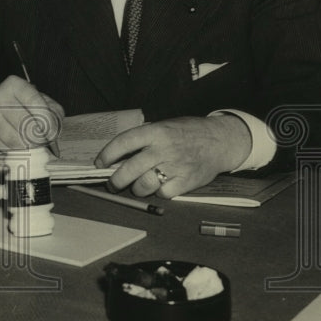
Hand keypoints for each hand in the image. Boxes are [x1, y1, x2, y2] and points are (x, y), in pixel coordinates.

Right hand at [0, 75, 63, 151]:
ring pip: (15, 139)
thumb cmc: (21, 104)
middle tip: (44, 140)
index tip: (53, 132)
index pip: (35, 102)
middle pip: (24, 124)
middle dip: (39, 137)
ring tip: (32, 142)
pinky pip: (5, 147)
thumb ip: (52, 112)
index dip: (47, 120)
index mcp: (15, 85)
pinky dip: (16, 149)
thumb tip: (52, 132)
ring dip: (28, 145)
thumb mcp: (40, 100)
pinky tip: (18, 142)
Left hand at [94, 114, 250, 197]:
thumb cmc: (186, 133)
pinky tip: (160, 186)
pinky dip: (158, 192)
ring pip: (143, 186)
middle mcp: (164, 149)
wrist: (220, 140)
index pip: (124, 142)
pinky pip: (163, 194)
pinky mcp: (186, 182)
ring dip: (136, 188)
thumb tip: (117, 156)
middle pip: (129, 170)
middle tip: (112, 184)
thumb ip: (143, 139)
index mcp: (156, 132)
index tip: (99, 163)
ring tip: (137, 185)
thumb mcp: (164, 126)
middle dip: (115, 181)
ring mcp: (175, 167)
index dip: (108, 154)